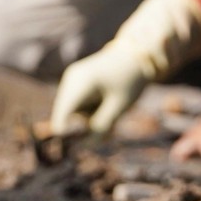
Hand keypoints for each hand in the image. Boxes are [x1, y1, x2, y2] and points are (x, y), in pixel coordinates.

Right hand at [48, 0, 200, 138]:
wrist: (138, 54)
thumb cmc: (130, 79)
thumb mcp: (119, 106)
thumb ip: (101, 127)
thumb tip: (84, 147)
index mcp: (80, 84)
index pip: (62, 115)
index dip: (66, 134)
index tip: (79, 146)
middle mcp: (71, 80)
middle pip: (66, 116)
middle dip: (83, 127)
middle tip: (108, 130)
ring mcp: (72, 79)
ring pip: (72, 111)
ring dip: (88, 118)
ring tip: (111, 114)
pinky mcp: (76, 81)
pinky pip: (77, 103)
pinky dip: (89, 110)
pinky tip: (106, 106)